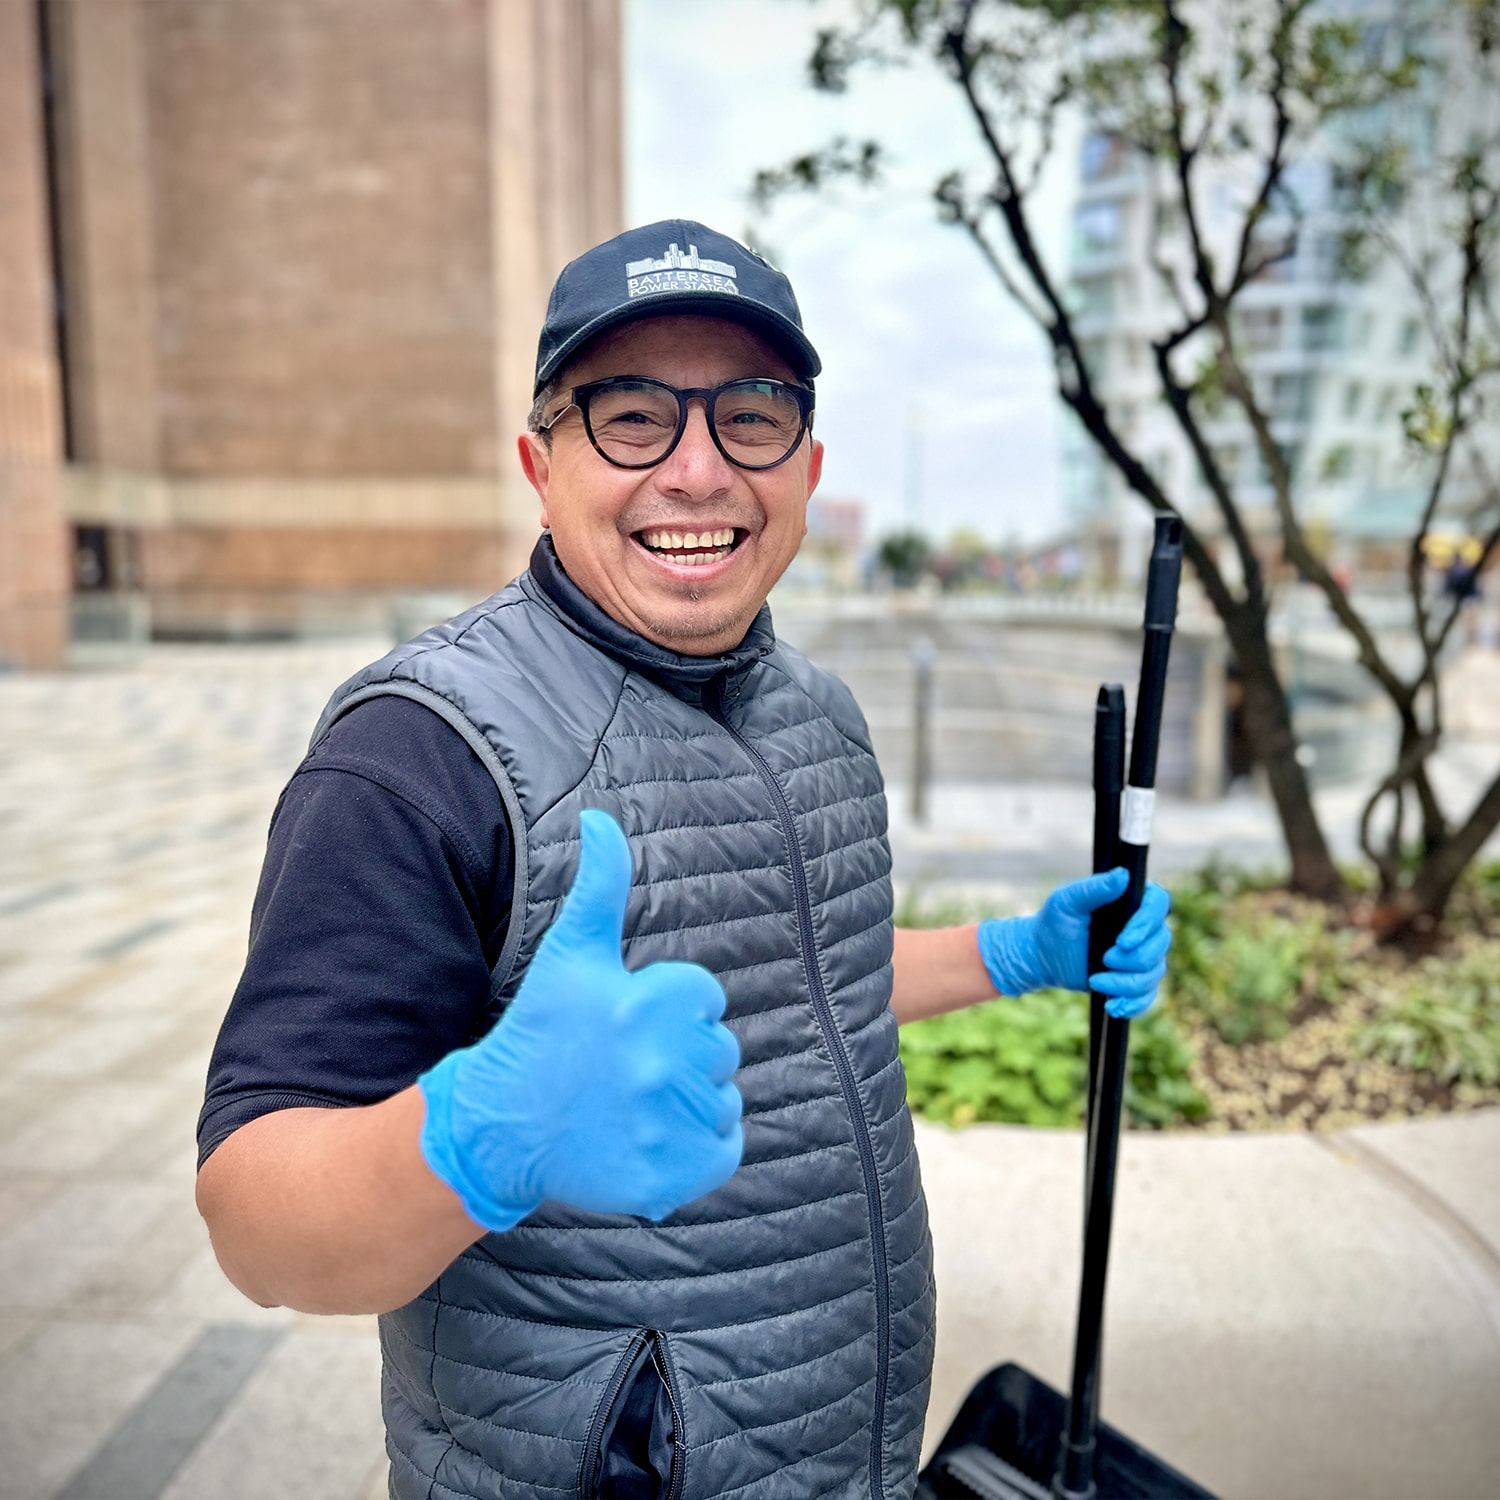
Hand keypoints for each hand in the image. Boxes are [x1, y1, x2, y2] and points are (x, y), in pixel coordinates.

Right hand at [417, 808, 743, 1230]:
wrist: (500, 1127)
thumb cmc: (540, 1032)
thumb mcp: (570, 954)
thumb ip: (600, 884)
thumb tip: (602, 819)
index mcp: (648, 1002)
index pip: (705, 997)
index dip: (669, 1007)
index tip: (626, 1024)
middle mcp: (662, 1063)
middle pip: (719, 1049)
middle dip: (681, 1053)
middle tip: (626, 1066)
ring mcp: (667, 1124)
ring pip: (723, 1099)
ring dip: (691, 1099)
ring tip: (634, 1101)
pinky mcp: (671, 1176)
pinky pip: (724, 1148)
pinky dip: (701, 1147)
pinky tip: (654, 1134)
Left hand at [976, 869, 1172, 1019]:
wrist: (1042, 955)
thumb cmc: (1055, 923)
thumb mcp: (1067, 902)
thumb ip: (1093, 888)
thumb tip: (1123, 875)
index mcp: (1130, 903)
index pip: (1159, 904)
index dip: (1147, 924)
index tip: (1123, 940)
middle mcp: (1143, 929)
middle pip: (1161, 944)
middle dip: (1133, 958)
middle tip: (1103, 959)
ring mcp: (1142, 956)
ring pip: (1155, 972)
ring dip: (1127, 983)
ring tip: (1095, 981)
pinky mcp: (1135, 981)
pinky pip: (1148, 997)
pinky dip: (1132, 1004)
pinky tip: (1111, 1005)